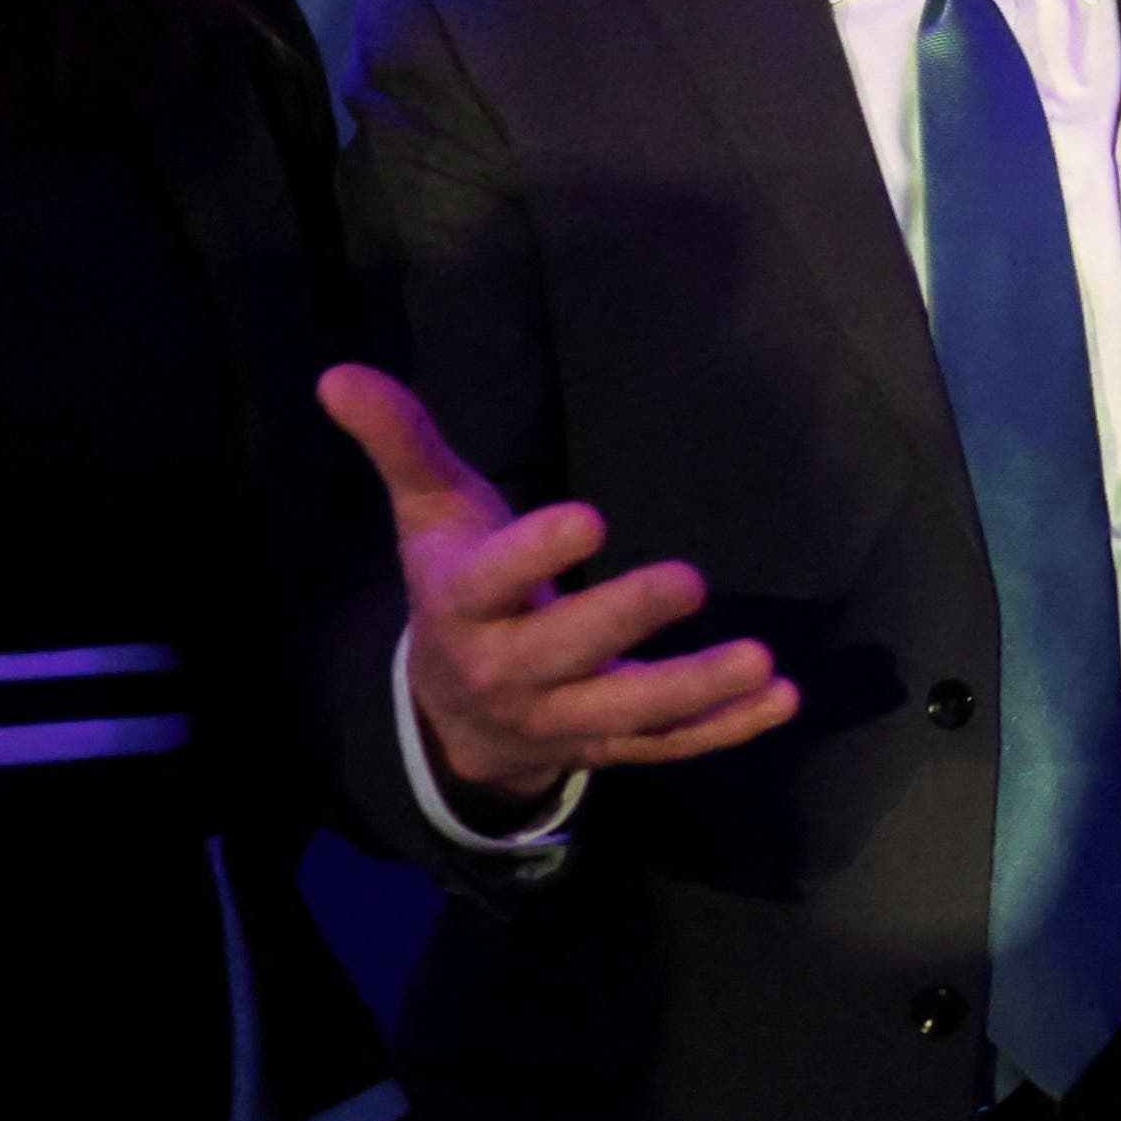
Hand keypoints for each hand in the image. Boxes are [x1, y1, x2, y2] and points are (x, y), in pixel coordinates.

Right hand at [322, 363, 796, 806]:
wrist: (453, 713)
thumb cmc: (458, 586)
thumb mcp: (430, 514)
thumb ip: (400, 443)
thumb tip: (338, 373)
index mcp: (463, 607)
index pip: (492, 581)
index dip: (535, 553)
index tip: (589, 517)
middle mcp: (508, 671)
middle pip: (565, 652)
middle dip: (624, 621)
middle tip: (690, 580)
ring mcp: (563, 718)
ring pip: (629, 712)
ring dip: (696, 690)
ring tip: (761, 659)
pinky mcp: (610, 747)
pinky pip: (670, 746)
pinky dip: (726, 729)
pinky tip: (782, 700)